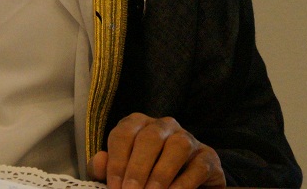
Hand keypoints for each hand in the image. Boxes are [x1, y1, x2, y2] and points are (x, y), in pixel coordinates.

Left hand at [86, 113, 224, 188]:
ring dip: (162, 173)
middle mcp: (164, 125)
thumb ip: (106, 168)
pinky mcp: (208, 156)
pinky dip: (184, 183)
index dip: (116, 162)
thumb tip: (99, 161)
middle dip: (138, 168)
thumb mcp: (123, 171)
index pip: (123, 134)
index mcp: (138, 124)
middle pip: (150, 137)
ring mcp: (188, 138)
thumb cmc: (146, 174)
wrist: (187, 183)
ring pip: (178, 145)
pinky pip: (198, 165)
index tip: (114, 187)